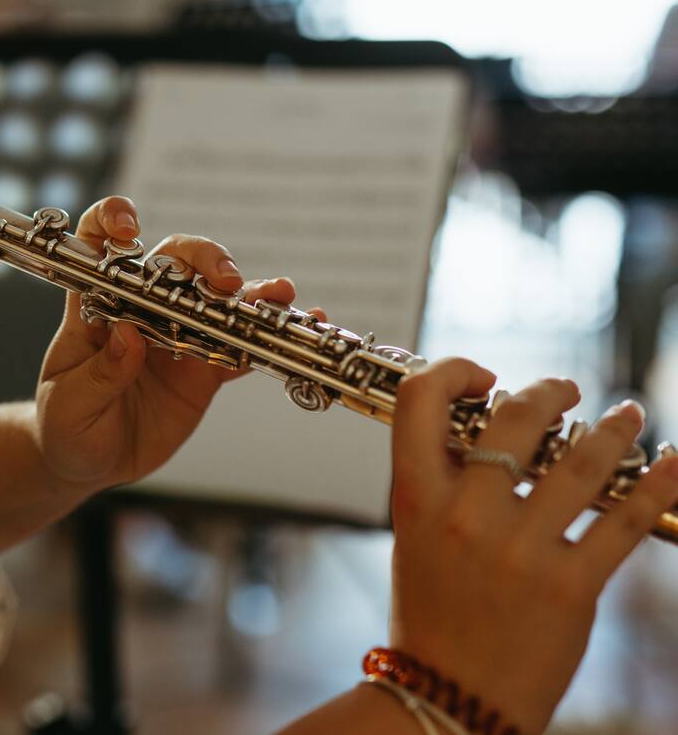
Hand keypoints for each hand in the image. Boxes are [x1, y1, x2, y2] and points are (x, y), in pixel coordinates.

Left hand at [34, 196, 312, 491]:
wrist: (86, 464)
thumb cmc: (64, 426)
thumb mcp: (68, 405)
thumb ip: (100, 374)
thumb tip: (130, 335)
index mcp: (95, 305)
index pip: (98, 243)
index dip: (111, 221)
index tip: (130, 231)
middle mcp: (141, 309)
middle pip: (174, 261)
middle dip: (203, 259)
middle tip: (226, 282)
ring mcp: (177, 335)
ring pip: (215, 298)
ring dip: (249, 292)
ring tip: (278, 296)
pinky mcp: (203, 370)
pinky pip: (239, 347)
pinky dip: (266, 339)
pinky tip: (297, 328)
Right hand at [389, 359, 677, 734]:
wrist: (449, 696)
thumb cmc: (433, 614)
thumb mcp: (414, 538)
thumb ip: (443, 484)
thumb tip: (490, 432)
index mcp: (416, 499)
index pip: (418, 403)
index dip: (453, 371)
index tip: (484, 379)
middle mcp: (465, 516)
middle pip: (514, 418)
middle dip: (550, 392)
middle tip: (567, 391)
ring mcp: (519, 551)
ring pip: (581, 461)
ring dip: (614, 427)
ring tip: (626, 414)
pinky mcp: (570, 587)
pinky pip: (624, 520)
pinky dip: (658, 482)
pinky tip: (673, 461)